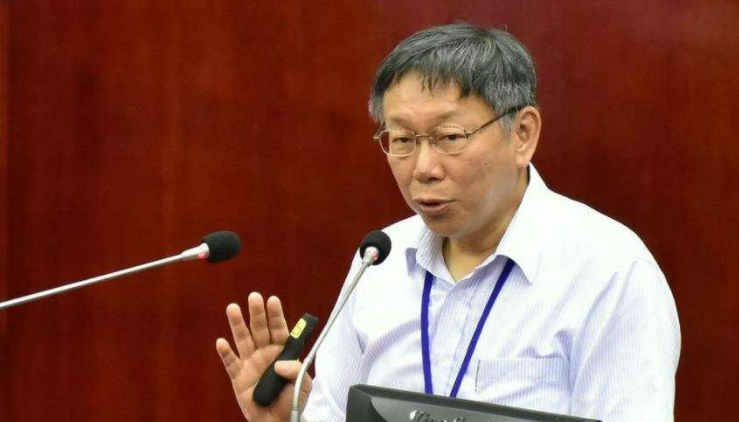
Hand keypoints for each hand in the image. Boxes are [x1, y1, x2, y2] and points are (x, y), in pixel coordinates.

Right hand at [216, 292, 312, 421]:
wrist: (276, 421)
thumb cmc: (291, 401)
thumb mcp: (303, 386)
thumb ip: (296, 371)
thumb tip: (281, 364)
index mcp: (282, 352)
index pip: (279, 329)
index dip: (276, 315)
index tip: (272, 300)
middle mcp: (265, 353)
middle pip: (259, 329)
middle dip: (257, 313)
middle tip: (254, 297)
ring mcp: (250, 364)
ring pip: (243, 340)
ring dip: (237, 324)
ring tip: (232, 308)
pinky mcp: (238, 377)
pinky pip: (231, 363)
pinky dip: (226, 353)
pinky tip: (221, 342)